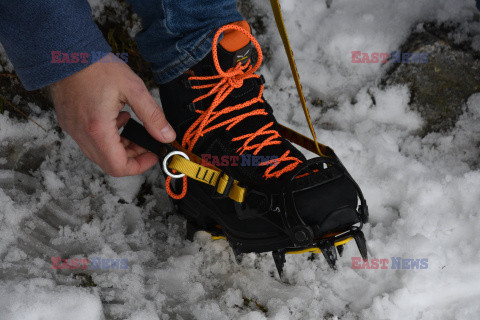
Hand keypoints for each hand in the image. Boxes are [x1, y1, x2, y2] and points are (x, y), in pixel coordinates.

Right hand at [50, 53, 175, 176]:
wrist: (66, 51)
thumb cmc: (97, 67)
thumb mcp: (133, 89)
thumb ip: (152, 116)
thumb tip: (166, 136)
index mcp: (97, 130)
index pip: (118, 167)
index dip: (139, 166)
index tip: (153, 154)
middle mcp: (82, 135)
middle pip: (109, 163)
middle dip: (132, 157)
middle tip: (147, 143)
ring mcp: (73, 130)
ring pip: (100, 153)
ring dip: (120, 147)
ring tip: (134, 128)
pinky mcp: (69, 123)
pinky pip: (90, 141)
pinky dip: (108, 138)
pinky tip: (118, 119)